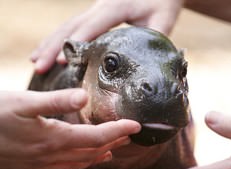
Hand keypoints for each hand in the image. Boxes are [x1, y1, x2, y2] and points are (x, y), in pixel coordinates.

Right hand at [0, 89, 139, 168]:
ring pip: (76, 166)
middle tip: (130, 136)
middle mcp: (50, 157)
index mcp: (55, 139)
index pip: (98, 137)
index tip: (137, 125)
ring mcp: (37, 168)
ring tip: (111, 152)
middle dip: (113, 143)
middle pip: (91, 152)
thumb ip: (56, 101)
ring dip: (96, 158)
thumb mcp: (23, 101)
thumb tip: (85, 98)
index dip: (119, 131)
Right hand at [30, 0, 183, 73]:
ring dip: (50, 43)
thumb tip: (150, 67)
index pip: (92, 26)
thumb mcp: (163, 20)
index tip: (62, 60)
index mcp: (117, 7)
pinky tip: (47, 52)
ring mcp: (95, 8)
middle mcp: (101, 6)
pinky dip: (57, 39)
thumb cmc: (163, 2)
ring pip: (67, 25)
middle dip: (54, 46)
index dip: (76, 42)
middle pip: (72, 26)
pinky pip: (72, 26)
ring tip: (35, 61)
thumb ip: (155, 40)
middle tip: (39, 66)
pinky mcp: (95, 14)